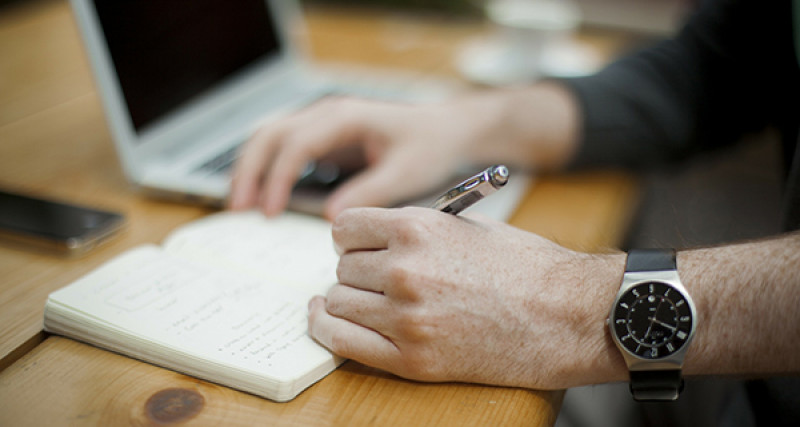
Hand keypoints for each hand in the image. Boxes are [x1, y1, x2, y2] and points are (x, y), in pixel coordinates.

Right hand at [229, 97, 479, 218]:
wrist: (446, 130)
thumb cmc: (430, 146)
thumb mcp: (406, 172)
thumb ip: (370, 192)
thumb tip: (332, 218)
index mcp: (346, 117)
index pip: (297, 143)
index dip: (277, 178)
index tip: (269, 211)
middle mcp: (328, 114)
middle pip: (271, 134)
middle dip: (249, 170)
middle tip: (238, 209)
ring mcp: (323, 123)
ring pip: (270, 137)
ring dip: (250, 167)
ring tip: (240, 205)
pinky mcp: (324, 138)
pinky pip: (284, 148)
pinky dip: (266, 168)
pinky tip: (261, 195)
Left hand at [307, 206, 626, 388]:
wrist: (567, 316)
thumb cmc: (525, 268)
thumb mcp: (468, 226)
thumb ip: (416, 229)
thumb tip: (376, 236)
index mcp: (418, 229)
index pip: (345, 228)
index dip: (350, 237)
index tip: (357, 246)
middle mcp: (405, 270)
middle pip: (343, 267)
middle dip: (356, 270)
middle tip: (375, 277)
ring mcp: (406, 318)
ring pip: (339, 302)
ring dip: (347, 300)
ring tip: (366, 300)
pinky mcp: (412, 359)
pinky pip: (343, 342)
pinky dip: (328, 329)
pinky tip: (327, 319)